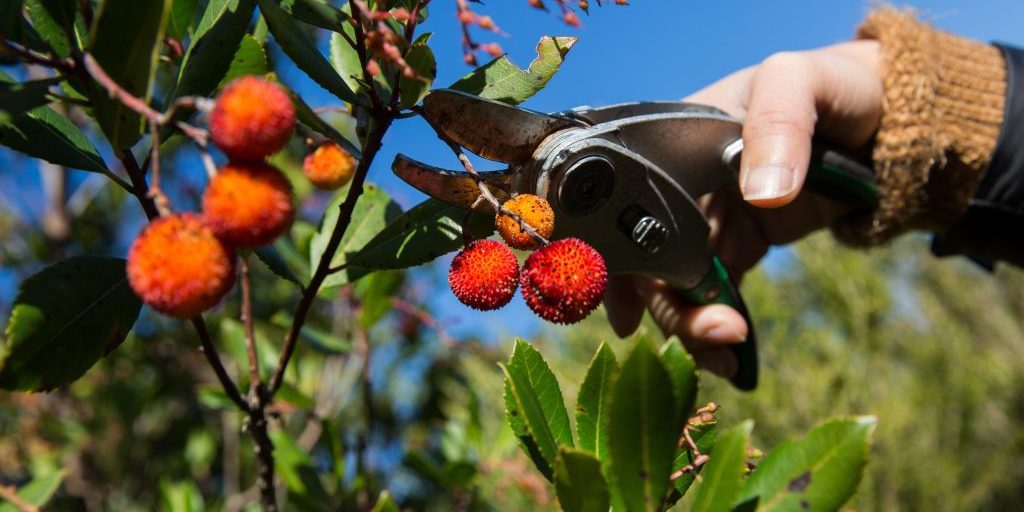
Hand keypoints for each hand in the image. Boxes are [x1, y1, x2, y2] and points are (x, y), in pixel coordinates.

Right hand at [604, 40, 883, 377]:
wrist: (885, 116)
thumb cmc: (833, 86)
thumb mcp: (801, 81)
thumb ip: (779, 123)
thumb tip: (761, 195)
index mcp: (673, 145)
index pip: (620, 207)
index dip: (615, 259)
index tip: (628, 308)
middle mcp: (678, 187)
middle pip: (645, 259)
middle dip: (667, 307)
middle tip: (715, 334)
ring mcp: (706, 219)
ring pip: (674, 285)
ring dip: (691, 326)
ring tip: (727, 355)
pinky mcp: (738, 245)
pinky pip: (711, 293)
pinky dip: (714, 326)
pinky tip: (730, 359)